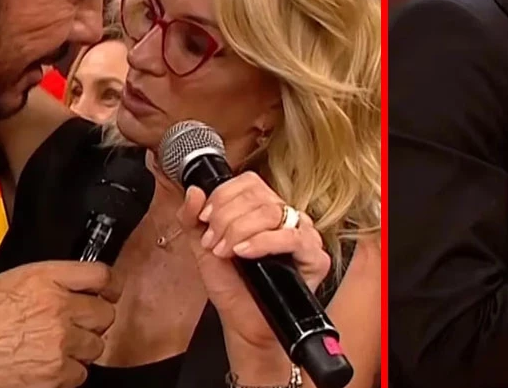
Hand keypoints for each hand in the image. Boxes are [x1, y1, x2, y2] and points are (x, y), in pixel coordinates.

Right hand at [0, 261, 118, 387]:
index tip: (110, 291)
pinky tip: (49, 368)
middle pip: (104, 314)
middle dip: (93, 321)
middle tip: (77, 326)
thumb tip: (70, 285)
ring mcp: (61, 342)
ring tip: (57, 349)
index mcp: (45, 280)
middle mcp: (59, 308)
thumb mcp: (7, 283)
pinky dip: (68, 373)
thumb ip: (46, 281)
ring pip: (95, 346)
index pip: (99, 275)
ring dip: (81, 349)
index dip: (109, 284)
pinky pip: (80, 373)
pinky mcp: (56, 373)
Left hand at [176, 173, 330, 350]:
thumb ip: (192, 218)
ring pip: (272, 212)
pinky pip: (292, 238)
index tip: (205, 219)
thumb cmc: (231, 286)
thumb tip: (194, 191)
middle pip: (258, 196)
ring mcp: (303, 235)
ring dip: (239, 230)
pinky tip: (244, 253)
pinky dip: (262, 243)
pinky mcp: (315, 257)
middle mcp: (286, 217)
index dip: (223, 196)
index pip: (249, 182)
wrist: (243, 323)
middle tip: (213, 242)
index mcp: (264, 208)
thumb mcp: (203, 247)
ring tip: (226, 252)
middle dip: (226, 218)